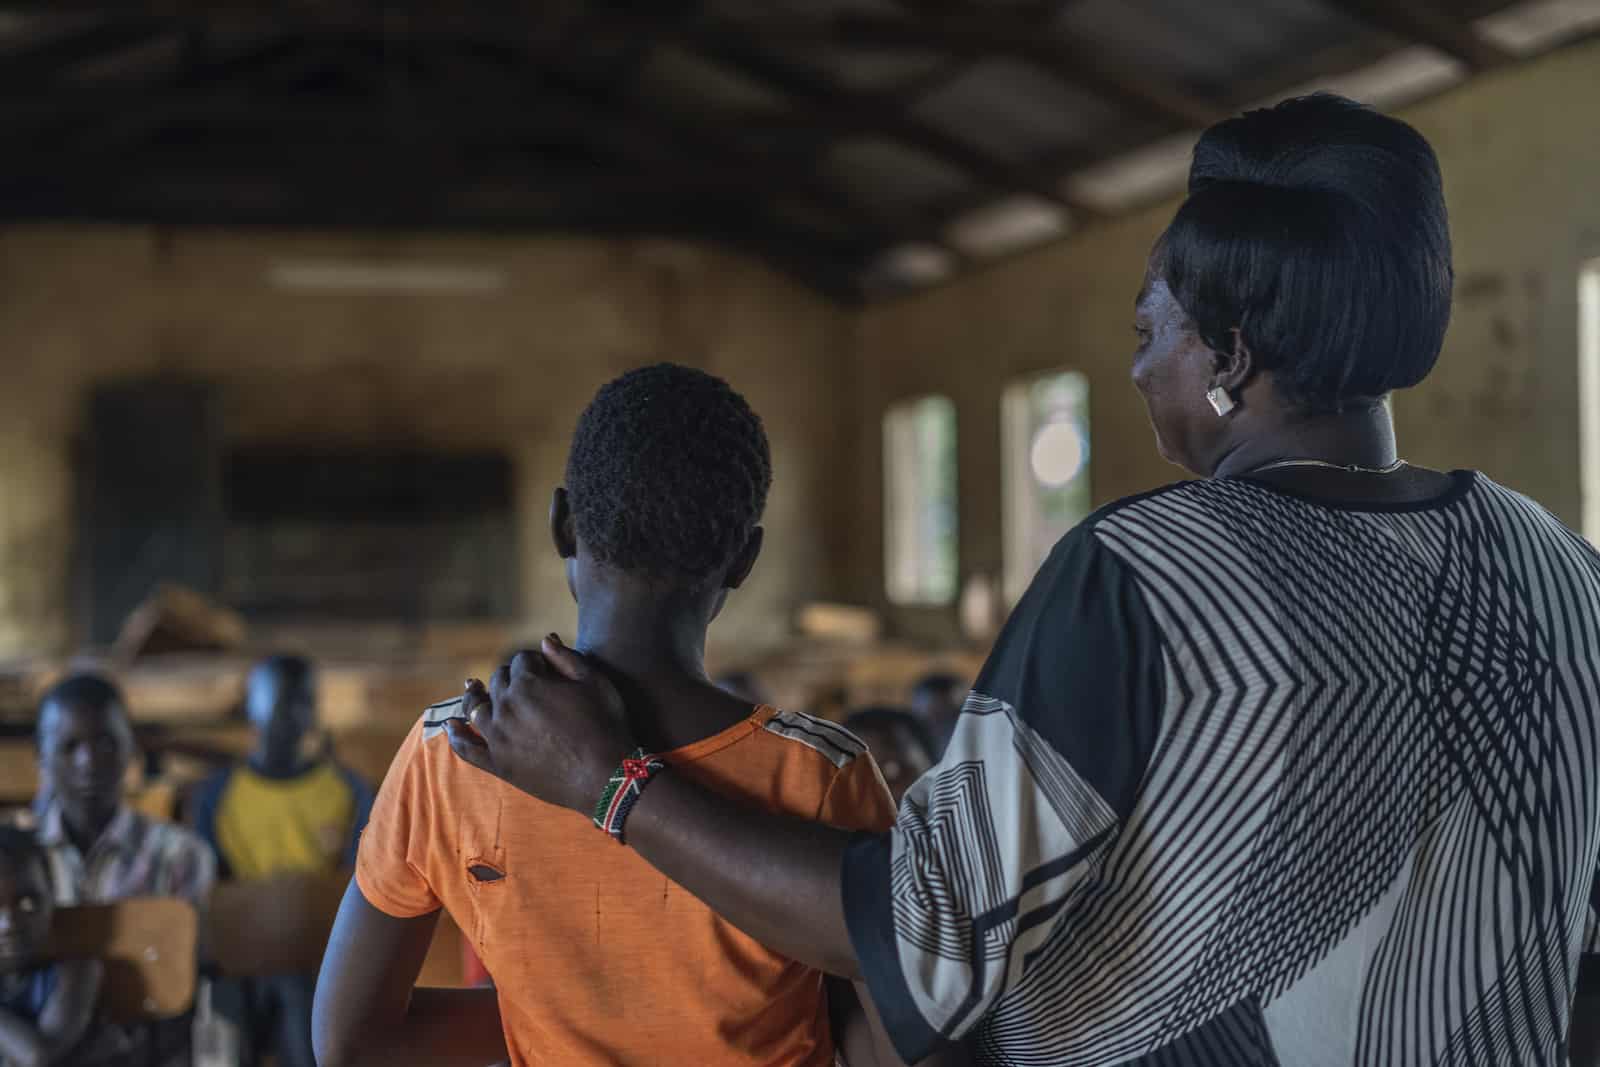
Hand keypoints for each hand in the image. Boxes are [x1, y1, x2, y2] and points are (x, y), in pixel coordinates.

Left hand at [443, 636, 635, 814]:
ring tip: (473, 688)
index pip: (522, 660)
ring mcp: (498, 737)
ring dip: (475, 696)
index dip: (536, 661)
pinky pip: (467, 748)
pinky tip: (451, 725)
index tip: (548, 668)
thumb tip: (544, 640)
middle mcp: (506, 707)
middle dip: (511, 676)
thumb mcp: (594, 681)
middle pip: (499, 681)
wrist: (606, 776)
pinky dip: (457, 735)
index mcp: (528, 684)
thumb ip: (566, 657)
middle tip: (527, 683)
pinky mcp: (498, 764)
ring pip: (476, 708)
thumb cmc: (605, 724)